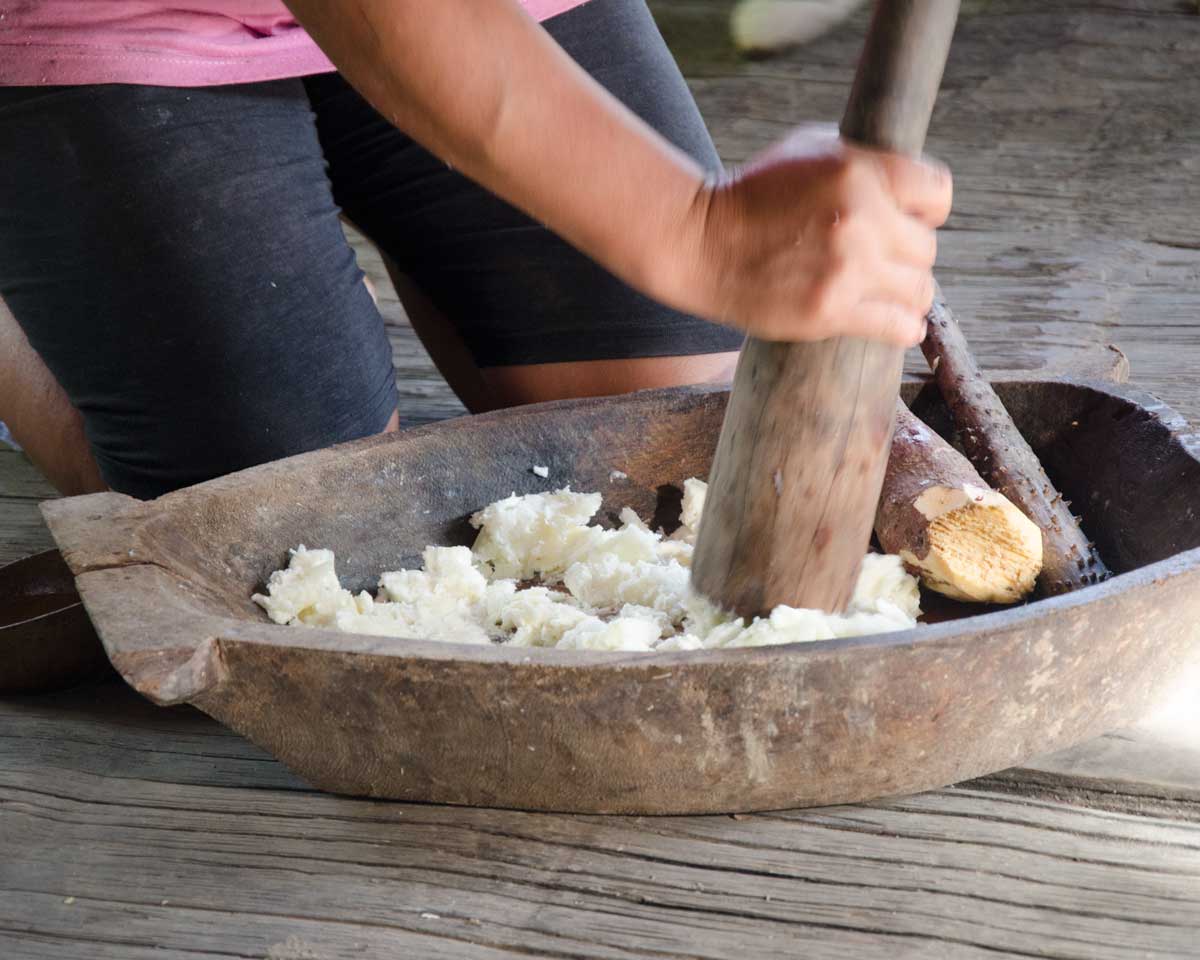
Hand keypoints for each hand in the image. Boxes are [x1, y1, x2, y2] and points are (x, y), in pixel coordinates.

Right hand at [669, 125, 951, 346]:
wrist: (699, 242)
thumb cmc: (752, 195)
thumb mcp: (808, 150)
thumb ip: (864, 162)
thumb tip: (910, 187)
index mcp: (859, 172)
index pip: (937, 195)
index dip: (924, 210)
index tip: (907, 221)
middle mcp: (860, 219)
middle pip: (926, 248)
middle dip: (906, 254)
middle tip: (880, 260)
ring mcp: (846, 268)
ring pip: (920, 289)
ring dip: (907, 292)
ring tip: (886, 293)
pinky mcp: (830, 311)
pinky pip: (898, 325)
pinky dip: (903, 326)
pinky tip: (897, 322)